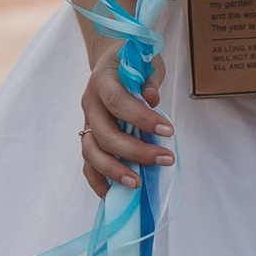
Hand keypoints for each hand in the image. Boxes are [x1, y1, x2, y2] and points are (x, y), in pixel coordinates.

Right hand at [81, 36, 171, 195]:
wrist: (111, 60)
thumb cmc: (133, 62)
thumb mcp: (146, 63)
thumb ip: (149, 81)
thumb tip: (152, 100)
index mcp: (102, 81)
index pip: (117, 102)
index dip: (141, 118)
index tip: (169, 130)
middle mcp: (89, 104)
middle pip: (105, 134)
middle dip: (136, 151)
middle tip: (166, 159)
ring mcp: (87, 123)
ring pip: (92, 153)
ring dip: (114, 171)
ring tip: (138, 183)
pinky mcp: (89, 138)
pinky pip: (87, 164)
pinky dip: (98, 181)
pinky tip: (112, 195)